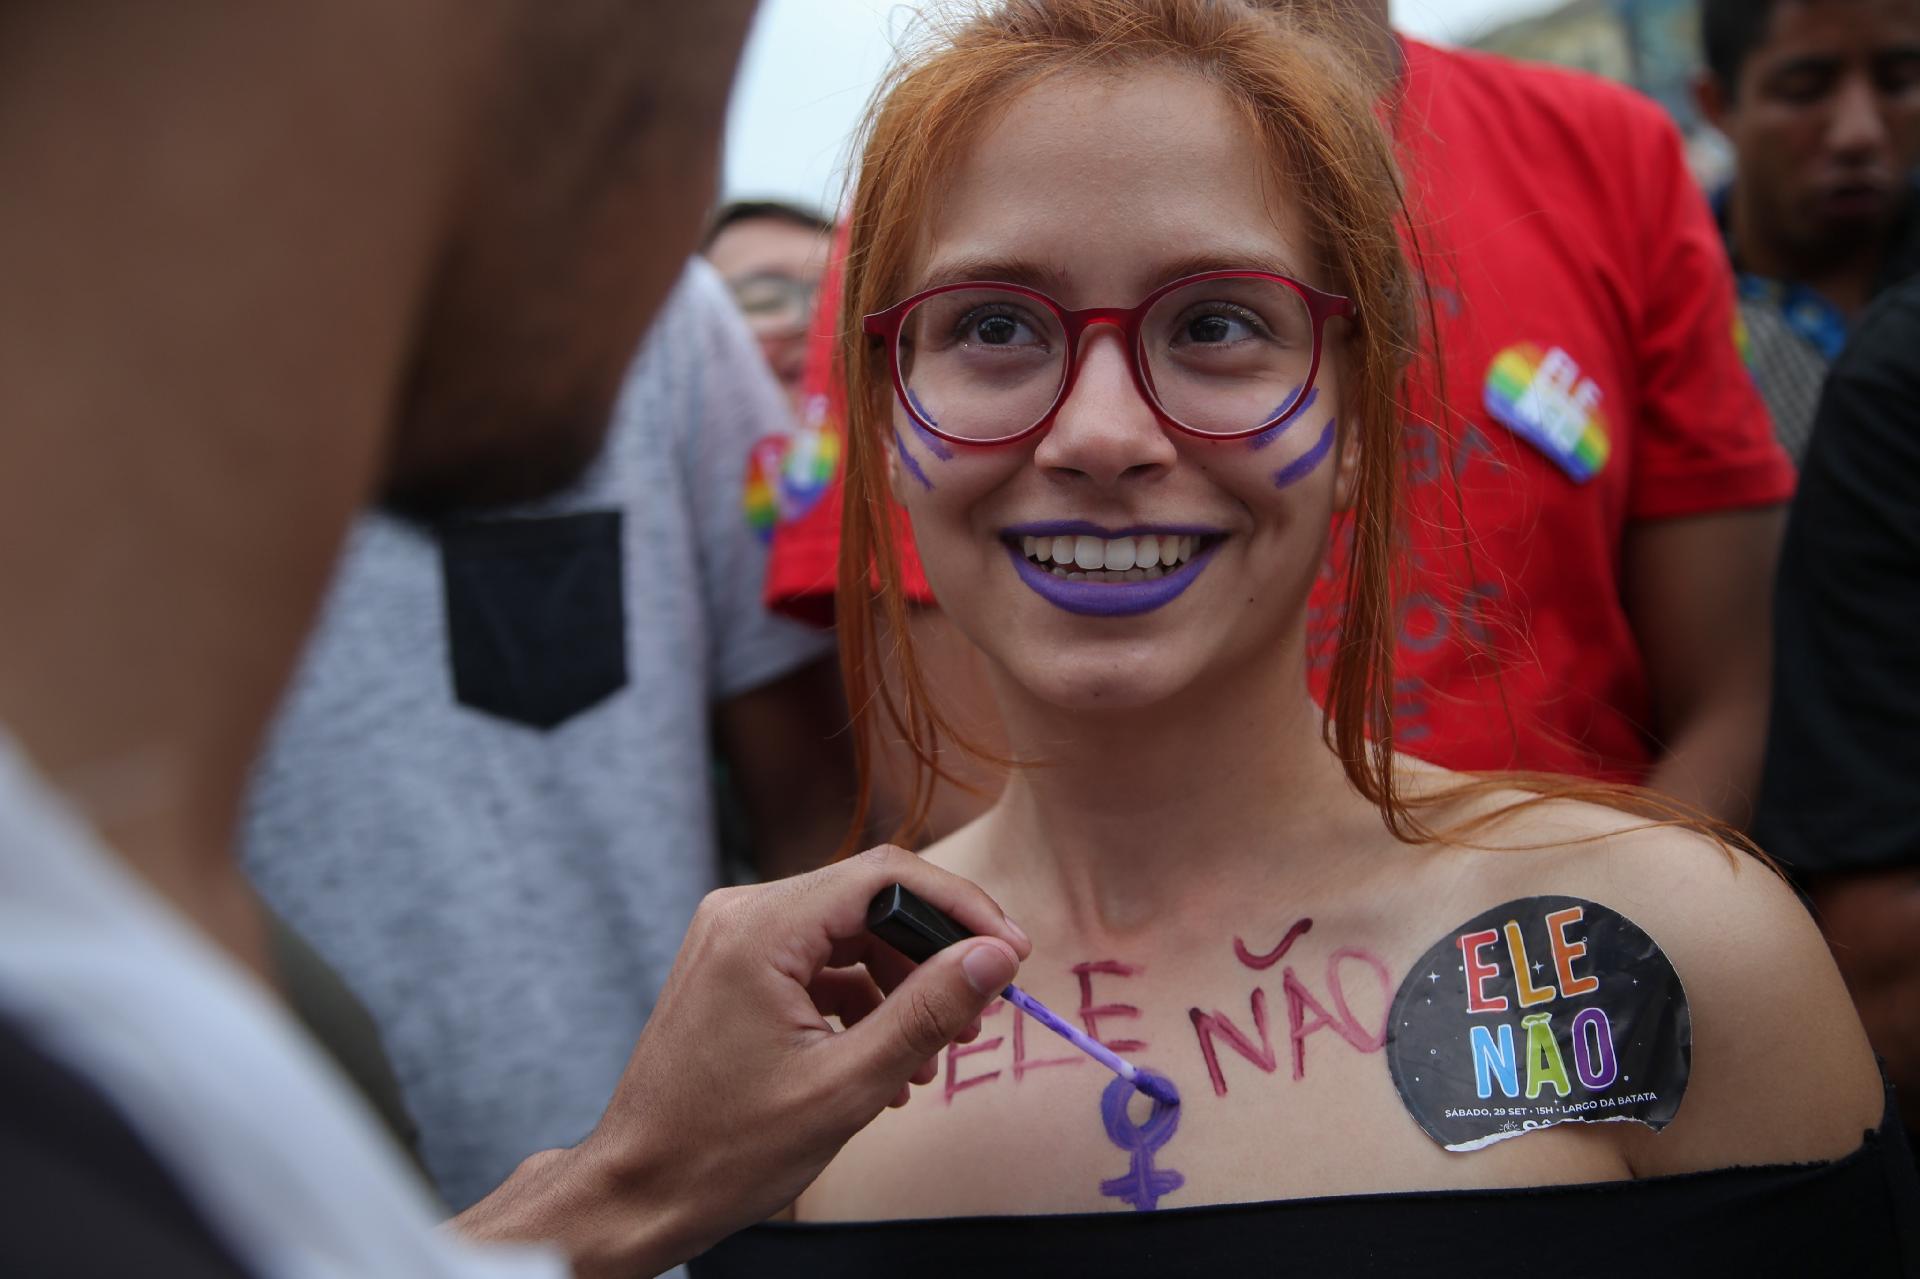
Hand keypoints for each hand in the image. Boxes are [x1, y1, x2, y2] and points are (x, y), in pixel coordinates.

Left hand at [454, 846, 1027, 1275]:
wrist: (637, 1192)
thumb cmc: (723, 1151)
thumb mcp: (845, 1087)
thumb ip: (927, 1013)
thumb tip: (996, 957)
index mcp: (760, 929)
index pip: (885, 876)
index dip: (960, 907)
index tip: (1011, 950)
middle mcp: (740, 915)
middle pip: (869, 901)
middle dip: (933, 954)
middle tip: (980, 1011)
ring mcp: (733, 941)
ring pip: (848, 933)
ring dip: (901, 985)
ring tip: (931, 1056)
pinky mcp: (734, 969)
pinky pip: (818, 962)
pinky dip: (862, 1001)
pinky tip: (887, 1061)